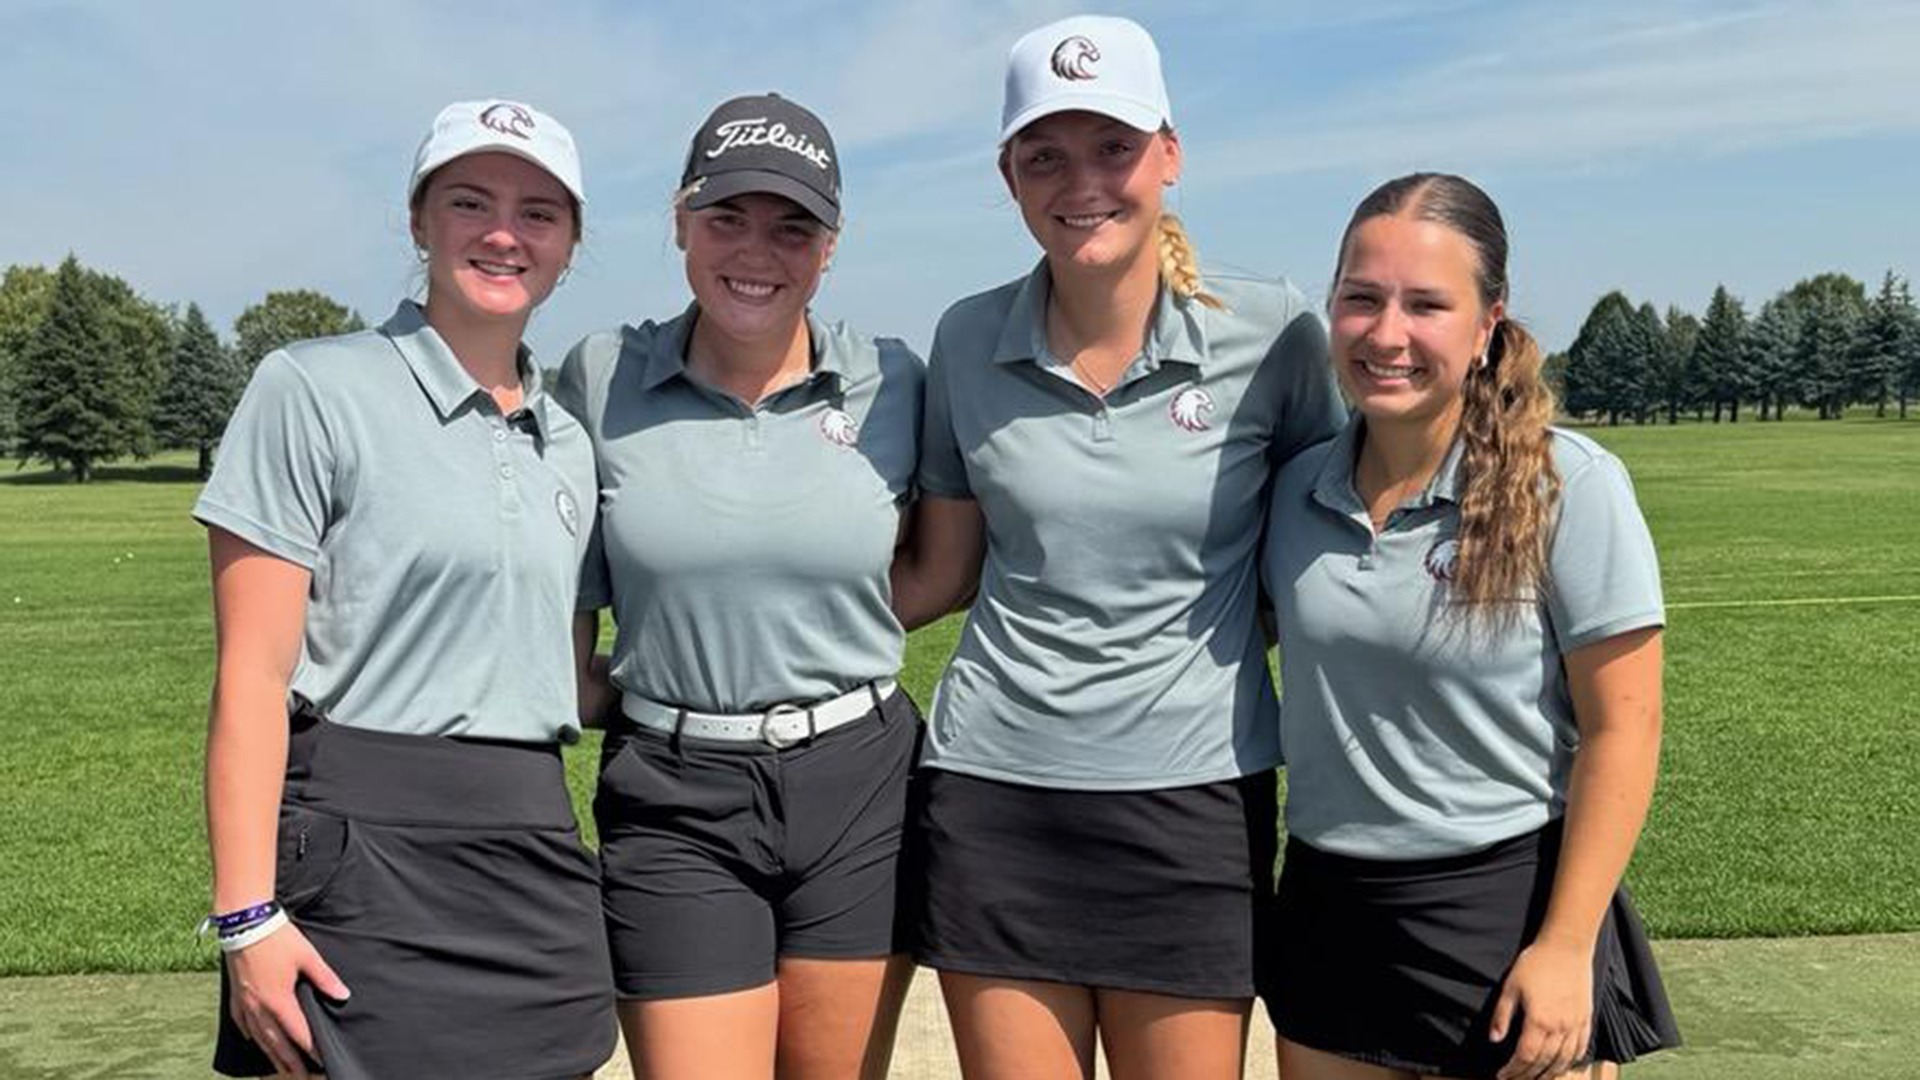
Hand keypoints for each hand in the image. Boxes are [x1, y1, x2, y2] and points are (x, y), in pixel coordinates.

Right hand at [225, 922, 349, 1078]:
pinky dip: (251, 1035)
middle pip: (277, 1043)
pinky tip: (254, 1041)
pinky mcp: (236, 996)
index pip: (299, 1033)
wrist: (244, 924)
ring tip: (282, 1068)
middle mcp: (260, 1008)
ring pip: (259, 1037)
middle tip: (301, 1077)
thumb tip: (343, 995)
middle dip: (290, 1062)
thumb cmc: (277, 938)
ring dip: (272, 1054)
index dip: (312, 1048)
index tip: (323, 1060)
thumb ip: (325, 978)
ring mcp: (245, 1003)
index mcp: (279, 1000)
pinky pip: (242, 1023)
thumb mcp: (307, 956)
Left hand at [1491, 937, 1592, 1079]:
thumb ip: (1502, 1016)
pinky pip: (1582, 1048)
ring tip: (1537, 1078)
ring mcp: (1576, 1024)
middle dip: (1528, 1076)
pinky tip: (1563, 1065)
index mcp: (1539, 1021)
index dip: (1513, 1070)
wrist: (1566, 947)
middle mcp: (1560, 1028)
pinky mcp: (1586, 1018)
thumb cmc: (1536, 963)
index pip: (1525, 1056)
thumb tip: (1494, 1039)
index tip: (1502, 1076)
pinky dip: (1571, 1061)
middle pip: (1544, 1063)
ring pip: (1564, 1060)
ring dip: (1550, 1073)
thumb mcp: (1510, 987)